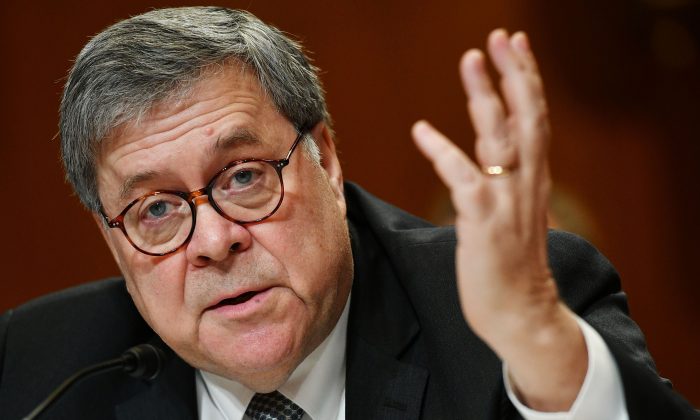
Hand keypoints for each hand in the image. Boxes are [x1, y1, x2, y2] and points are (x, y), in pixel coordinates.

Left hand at [412, 29, 586, 410]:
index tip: (515, 45)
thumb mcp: (514, 215)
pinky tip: (421, 130)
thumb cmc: (512, 265)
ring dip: (486, 96)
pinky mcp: (484, 224)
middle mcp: (526, 184)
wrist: (522, 313)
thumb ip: (506, 182)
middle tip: (499, 36)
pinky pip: (462, 179)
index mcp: (533, 180)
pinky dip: (443, 152)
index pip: (535, 119)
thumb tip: (491, 158)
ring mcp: (507, 203)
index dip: (526, 80)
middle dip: (515, 73)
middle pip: (527, 117)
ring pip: (501, 138)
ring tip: (472, 59)